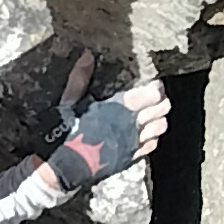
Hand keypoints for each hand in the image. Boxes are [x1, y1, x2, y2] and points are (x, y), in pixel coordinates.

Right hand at [40, 48, 168, 199]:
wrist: (62, 167)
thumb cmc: (64, 132)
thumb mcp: (69, 102)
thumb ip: (80, 79)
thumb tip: (87, 55)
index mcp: (118, 108)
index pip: (151, 94)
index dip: (156, 89)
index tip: (154, 85)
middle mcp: (130, 125)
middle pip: (161, 109)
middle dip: (162, 102)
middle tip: (156, 98)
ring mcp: (132, 143)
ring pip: (160, 127)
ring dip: (160, 119)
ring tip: (153, 115)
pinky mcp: (130, 158)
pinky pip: (151, 146)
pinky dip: (153, 138)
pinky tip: (146, 134)